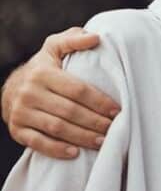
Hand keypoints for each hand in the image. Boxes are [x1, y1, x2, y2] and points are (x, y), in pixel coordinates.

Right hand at [2, 27, 118, 157]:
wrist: (12, 88)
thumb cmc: (44, 67)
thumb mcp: (54, 48)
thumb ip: (74, 40)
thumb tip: (96, 38)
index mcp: (42, 73)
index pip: (77, 89)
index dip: (99, 101)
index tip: (117, 110)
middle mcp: (29, 93)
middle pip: (69, 111)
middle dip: (95, 121)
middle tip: (115, 128)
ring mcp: (21, 113)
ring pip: (57, 128)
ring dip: (82, 137)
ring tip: (103, 141)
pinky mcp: (17, 130)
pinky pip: (38, 143)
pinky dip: (57, 149)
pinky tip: (75, 153)